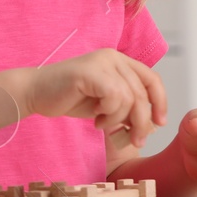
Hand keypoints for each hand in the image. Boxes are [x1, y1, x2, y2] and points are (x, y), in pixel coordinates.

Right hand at [23, 49, 167, 149]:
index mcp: (119, 61)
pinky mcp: (90, 71)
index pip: (152, 80)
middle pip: (143, 93)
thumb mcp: (105, 104)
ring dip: (118, 119)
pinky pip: (114, 97)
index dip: (160, 102)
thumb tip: (150, 125)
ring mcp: (102, 62)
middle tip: (134, 140)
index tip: (159, 124)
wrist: (36, 93)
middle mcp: (113, 57)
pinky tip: (95, 117)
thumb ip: (126, 107)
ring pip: (129, 98)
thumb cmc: (68, 98)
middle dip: (141, 121)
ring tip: (102, 123)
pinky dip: (109, 113)